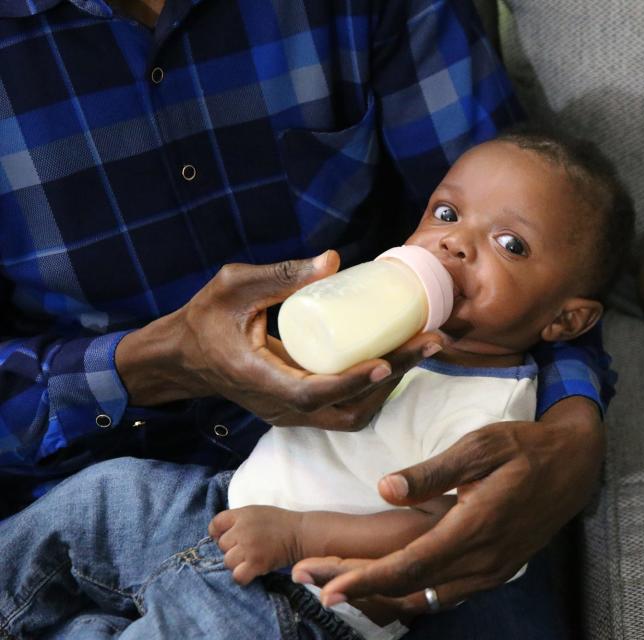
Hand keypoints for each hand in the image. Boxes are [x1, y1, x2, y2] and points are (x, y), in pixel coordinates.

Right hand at [115, 250, 444, 426]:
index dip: (353, 381)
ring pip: (351, 414)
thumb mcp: (233, 287)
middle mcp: (280, 407)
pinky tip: (399, 358)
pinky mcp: (300, 409)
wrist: (183, 358)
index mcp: (260, 379)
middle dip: (395, 375)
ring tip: (423, 348)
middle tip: (431, 341)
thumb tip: (334, 259)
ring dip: (391, 386)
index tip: (388, 361)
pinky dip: (376, 390)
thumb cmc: (204, 318)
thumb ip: (279, 275)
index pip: (312, 393)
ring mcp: (291, 413)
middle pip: (348, 406)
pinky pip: (345, 409)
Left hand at [209, 506, 305, 584]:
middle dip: (232, 548)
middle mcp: (243, 530)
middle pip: (222, 545)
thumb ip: (237, 520)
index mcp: (242, 514)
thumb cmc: (279, 523)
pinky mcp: (257, 563)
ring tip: (251, 559)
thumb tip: (218, 537)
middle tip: (247, 548)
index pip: (215, 524)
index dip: (218, 533)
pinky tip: (251, 571)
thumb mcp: (256, 512)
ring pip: (228, 561)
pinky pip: (237, 576)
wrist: (301, 534)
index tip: (229, 538)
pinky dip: (242, 576)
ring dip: (237, 563)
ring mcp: (249, 547)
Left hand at [292, 396, 604, 612]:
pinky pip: (446, 593)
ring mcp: (491, 572)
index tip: (325, 585)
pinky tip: (387, 582)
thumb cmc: (525, 447)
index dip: (364, 579)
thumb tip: (385, 489)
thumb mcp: (481, 445)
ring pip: (426, 596)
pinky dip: (410, 592)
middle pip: (410, 587)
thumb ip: (433, 471)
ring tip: (338, 581)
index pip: (410, 566)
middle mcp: (482, 561)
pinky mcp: (495, 571)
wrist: (574, 466)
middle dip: (357, 586)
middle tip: (311, 579)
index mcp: (475, 528)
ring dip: (381, 592)